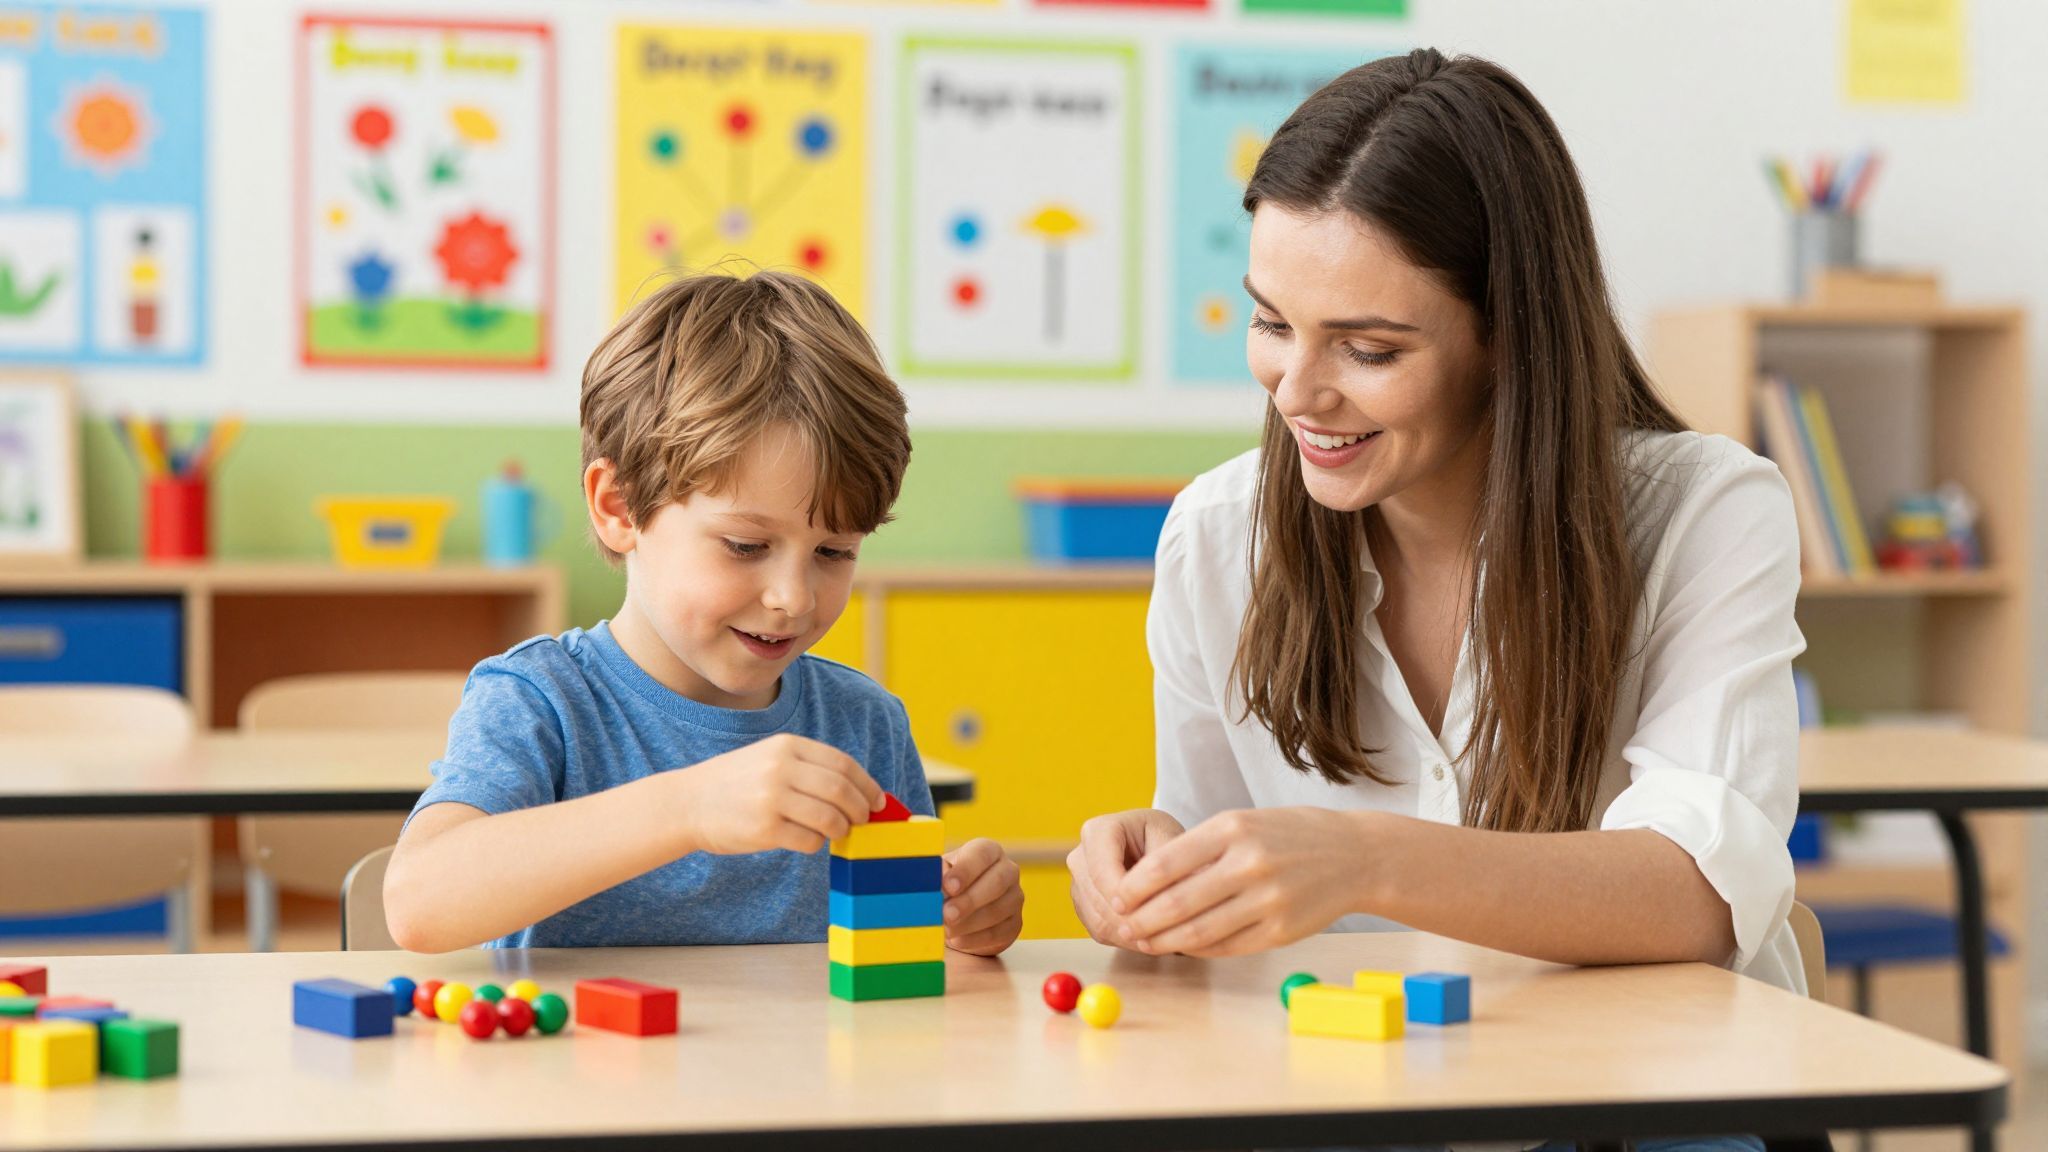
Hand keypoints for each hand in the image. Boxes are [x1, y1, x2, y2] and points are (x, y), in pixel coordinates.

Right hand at [675, 734, 883, 855]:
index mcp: (787, 746)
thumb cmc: (736, 784)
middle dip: (860, 809)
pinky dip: (817, 844)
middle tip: (862, 820)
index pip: (843, 764)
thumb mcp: (770, 759)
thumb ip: (809, 769)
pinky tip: (807, 840)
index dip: (867, 785)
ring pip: (830, 818)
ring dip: (841, 829)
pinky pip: (809, 840)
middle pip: (840, 790)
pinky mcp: (764, 828)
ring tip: (836, 832)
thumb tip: (860, 793)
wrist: (687, 802)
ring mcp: (772, 798)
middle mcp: (780, 768)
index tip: (878, 801)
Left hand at [941, 838, 1023, 955]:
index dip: (965, 870)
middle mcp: (1007, 870)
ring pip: (998, 910)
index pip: (982, 854)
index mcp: (989, 851)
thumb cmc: (948, 886)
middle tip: (947, 914)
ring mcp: (1015, 897)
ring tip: (947, 930)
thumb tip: (936, 883)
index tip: (948, 886)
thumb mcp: (940, 875)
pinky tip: (957, 940)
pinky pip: (999, 932)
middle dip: (969, 900)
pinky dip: (975, 939)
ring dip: (969, 923)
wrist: (961, 913)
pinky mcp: (1015, 923)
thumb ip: (938, 875)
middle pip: (996, 882)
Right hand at [1066, 808, 1184, 950]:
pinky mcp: (1083, 906)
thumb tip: (1166, 903)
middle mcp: (1080, 856)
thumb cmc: (1163, 837)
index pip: (1103, 871)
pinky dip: (1125, 939)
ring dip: (1130, 934)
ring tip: (1164, 936)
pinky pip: (1099, 930)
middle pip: (1098, 899)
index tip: (1153, 911)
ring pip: (1098, 920)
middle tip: (1167, 932)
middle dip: (1131, 920)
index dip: (1126, 896)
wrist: (1152, 842)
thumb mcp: (1172, 840)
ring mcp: (1078, 883)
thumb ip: (1166, 868)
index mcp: (1098, 831)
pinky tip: (1150, 936)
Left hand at [1114, 807, 1372, 957]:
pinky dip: (1199, 949)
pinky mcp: (1280, 931)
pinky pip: (1227, 946)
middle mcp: (1249, 863)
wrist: (1354, 855)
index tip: (1115, 897)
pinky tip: (1183, 946)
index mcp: (1233, 828)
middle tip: (1121, 927)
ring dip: (1164, 941)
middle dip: (1141, 919)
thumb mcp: (1244, 824)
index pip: (1166, 863)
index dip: (1133, 886)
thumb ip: (1199, 850)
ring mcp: (1267, 900)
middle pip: (1177, 902)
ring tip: (1144, 942)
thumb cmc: (1289, 835)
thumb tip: (1144, 882)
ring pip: (1199, 930)